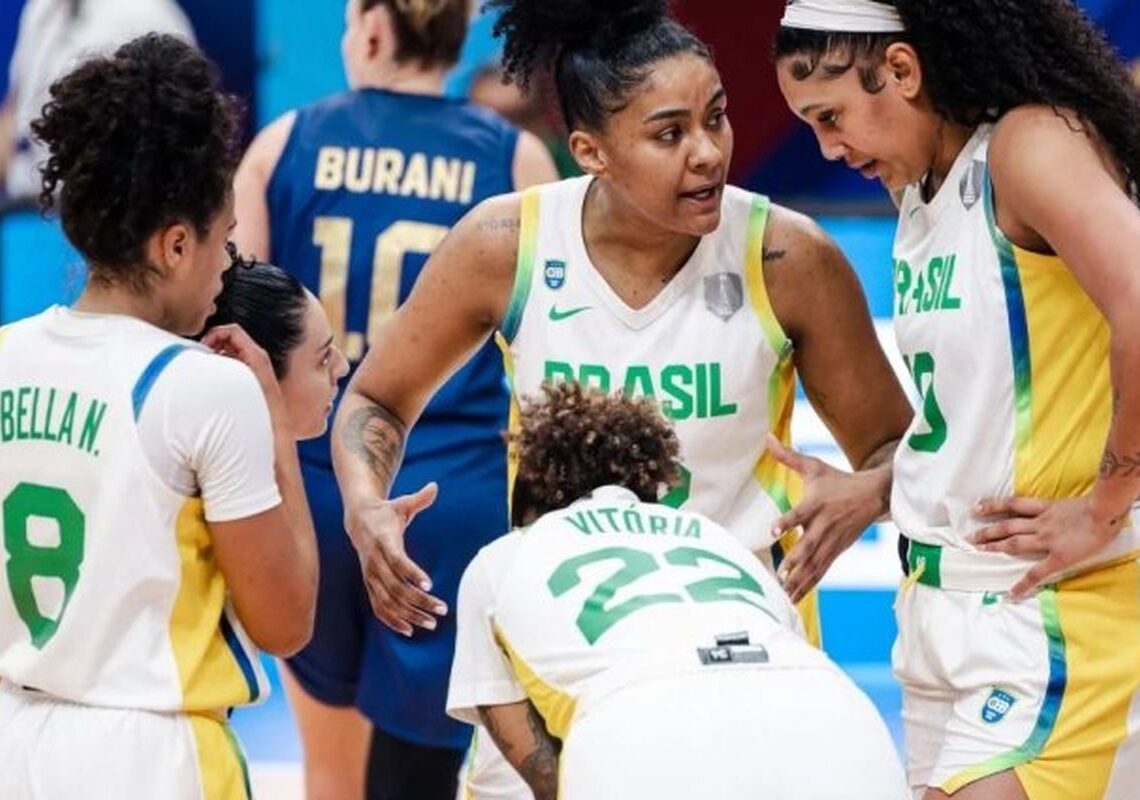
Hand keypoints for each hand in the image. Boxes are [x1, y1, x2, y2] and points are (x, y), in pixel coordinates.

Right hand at [201, 324, 283, 415]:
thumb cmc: (259, 401)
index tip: (205, 345)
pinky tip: (217, 375)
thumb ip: (221, 364)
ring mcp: (256, 364)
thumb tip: (207, 356)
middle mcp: (257, 356)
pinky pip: (235, 361)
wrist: (273, 418)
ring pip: (232, 349)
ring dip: (218, 353)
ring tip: (208, 364)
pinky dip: (224, 363)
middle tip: (203, 354)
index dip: (215, 334)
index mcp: (255, 353)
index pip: (233, 330)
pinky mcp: (253, 373)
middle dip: (215, 343)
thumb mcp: (236, 378)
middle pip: (231, 338)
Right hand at [347, 482, 443, 635]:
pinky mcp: (369, 585)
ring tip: (431, 623)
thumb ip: (419, 499)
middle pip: (395, 587)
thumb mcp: (401, 504)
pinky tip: (409, 630)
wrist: (357, 520)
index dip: (412, 572)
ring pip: (388, 602)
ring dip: (409, 614)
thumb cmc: (386, 512)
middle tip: (441, 610)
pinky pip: (378, 607)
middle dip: (419, 601)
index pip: (397, 560)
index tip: (430, 583)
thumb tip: (435, 486)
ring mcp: (370, 576)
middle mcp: (374, 562)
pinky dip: (392, 620)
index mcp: (383, 542)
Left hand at [766, 434, 889, 602]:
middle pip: (809, 544)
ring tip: (782, 592)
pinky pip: (821, 571)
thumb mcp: (814, 466)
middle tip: (780, 573)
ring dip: (799, 578)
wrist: (874, 495)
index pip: (799, 513)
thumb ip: (788, 456)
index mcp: (816, 504)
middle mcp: (824, 525)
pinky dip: (808, 585)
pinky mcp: (836, 552)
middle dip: (795, 560)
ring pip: (815, 563)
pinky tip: (793, 598)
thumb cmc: (838, 480)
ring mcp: (832, 541)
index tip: (774, 530)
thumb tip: (767, 437)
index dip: (787, 521)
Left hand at [969, 495, 1123, 599]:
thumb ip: (1059, 509)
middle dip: (987, 531)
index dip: (994, 505)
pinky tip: (1012, 593)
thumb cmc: (1098, 506)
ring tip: (978, 551)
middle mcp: (1040, 523)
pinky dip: (1024, 583)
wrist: (1106, 512)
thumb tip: (1057, 514)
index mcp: (1045, 508)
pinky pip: (1037, 572)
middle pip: (1007, 525)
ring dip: (995, 547)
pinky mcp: (1058, 556)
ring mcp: (1047, 539)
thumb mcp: (1071, 503)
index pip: (1013, 504)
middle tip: (969, 537)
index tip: (977, 508)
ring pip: (1014, 542)